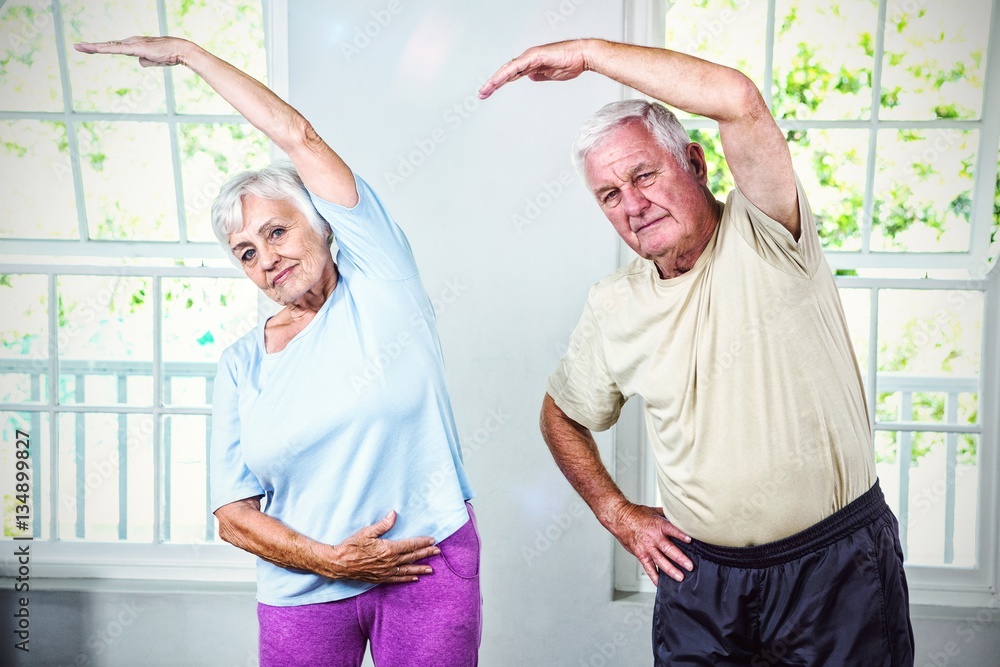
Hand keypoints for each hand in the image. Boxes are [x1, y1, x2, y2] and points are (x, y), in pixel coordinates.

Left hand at [74, 36, 193, 67]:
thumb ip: (146, 61)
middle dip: (92, 47)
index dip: (101, 48)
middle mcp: (130, 42)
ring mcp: (131, 44)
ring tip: (79, 47)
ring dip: (93, 47)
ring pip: (108, 46)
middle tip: (77, 47)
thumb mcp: (155, 61)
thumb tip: (140, 62)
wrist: (179, 50)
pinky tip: (94, 49)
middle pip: (108, 45)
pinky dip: (104, 49)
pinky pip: (115, 49)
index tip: (89, 49)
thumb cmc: (169, 55)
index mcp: (134, 45)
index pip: (114, 47)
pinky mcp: (134, 47)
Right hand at [331, 511, 439, 583]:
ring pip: (407, 570)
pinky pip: (397, 579)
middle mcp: (390, 562)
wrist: (339, 563)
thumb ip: (383, 524)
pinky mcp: (380, 578)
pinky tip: (414, 578)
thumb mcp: (367, 532)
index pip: (410, 545)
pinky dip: (407, 578)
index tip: (432, 540)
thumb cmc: (352, 545)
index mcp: (388, 549)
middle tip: (437, 552)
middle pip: (412, 557)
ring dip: (420, 568)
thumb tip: (394, 514)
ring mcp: (386, 572)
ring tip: (432, 569)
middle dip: (426, 553)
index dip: (422, 542)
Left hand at [478, 39, 595, 98]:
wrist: (582, 56)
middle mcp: (528, 59)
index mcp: (530, 64)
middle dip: (492, 83)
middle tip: (481, 94)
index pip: (510, 74)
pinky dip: (506, 74)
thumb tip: (529, 77)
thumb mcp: (550, 74)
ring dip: (495, 80)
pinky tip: (498, 81)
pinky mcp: (535, 56)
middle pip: (505, 72)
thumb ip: (539, 75)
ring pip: (508, 69)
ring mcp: (530, 57)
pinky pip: (517, 67)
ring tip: (485, 90)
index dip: (499, 83)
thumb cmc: (570, 63)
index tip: (489, 92)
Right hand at [607, 502, 692, 585]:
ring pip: (660, 560)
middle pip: (668, 549)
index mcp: (659, 525)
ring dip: (670, 570)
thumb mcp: (654, 512)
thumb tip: (681, 516)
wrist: (620, 518)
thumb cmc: (637, 514)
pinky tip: (660, 583)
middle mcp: (654, 537)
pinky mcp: (641, 554)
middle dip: (680, 558)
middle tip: (690, 566)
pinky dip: (654, 576)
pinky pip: (648, 567)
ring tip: (680, 577)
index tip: (690, 540)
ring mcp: (647, 547)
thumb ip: (668, 516)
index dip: (681, 535)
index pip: (672, 530)